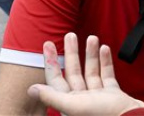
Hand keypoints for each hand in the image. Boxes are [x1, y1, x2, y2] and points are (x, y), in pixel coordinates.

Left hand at [27, 33, 143, 115]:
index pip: (56, 79)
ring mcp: (98, 97)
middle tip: (69, 35)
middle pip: (73, 72)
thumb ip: (52, 96)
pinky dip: (105, 62)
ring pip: (91, 72)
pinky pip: (107, 75)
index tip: (48, 44)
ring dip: (90, 54)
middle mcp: (82, 100)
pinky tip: (104, 49)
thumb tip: (30, 89)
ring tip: (92, 37)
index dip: (51, 62)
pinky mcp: (112, 95)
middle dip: (71, 52)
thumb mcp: (74, 105)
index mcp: (70, 103)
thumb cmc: (103, 115)